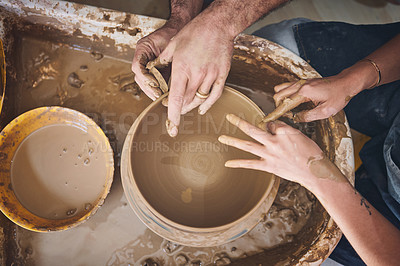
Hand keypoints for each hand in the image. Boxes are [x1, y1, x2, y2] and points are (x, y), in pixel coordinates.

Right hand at [131, 26, 178, 100]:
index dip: (145, 77)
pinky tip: (161, 94)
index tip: (155, 84)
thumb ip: (164, 59)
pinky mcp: (152, 68)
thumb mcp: (169, 45)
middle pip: (138, 76)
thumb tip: (164, 77)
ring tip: (159, 97)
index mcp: (142, 48)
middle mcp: (141, 56)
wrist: (179, 28)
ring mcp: (145, 63)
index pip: (137, 66)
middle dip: (148, 87)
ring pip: (142, 80)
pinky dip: (155, 88)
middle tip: (157, 95)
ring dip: (150, 90)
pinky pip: (150, 80)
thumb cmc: (174, 34)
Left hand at [158, 17, 233, 136]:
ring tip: (184, 108)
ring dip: (190, 107)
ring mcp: (211, 76)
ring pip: (200, 100)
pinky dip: (208, 104)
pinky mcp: (222, 74)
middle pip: (186, 101)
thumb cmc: (194, 32)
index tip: (171, 127)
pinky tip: (202, 109)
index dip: (173, 115)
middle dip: (178, 109)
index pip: (175, 98)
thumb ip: (164, 61)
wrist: (218, 24)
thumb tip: (155, 70)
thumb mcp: (173, 44)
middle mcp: (197, 75)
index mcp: (182, 68)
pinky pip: (215, 95)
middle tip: (173, 109)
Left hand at [218, 114, 324, 189]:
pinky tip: (227, 163)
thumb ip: (283, 130)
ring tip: (221, 138)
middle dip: (239, 122)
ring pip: (248, 145)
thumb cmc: (311, 153)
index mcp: (283, 132)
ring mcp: (270, 155)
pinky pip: (250, 164)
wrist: (315, 171)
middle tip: (228, 116)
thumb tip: (271, 128)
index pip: (270, 124)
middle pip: (253, 130)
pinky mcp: (268, 166)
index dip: (271, 127)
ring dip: (233, 141)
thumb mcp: (299, 135)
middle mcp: (274, 142)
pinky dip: (238, 164)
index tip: (274, 131)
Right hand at [273, 75, 357, 121]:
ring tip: (287, 109)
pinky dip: (285, 94)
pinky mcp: (304, 82)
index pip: (285, 104)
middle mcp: (300, 85)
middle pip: (278, 94)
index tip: (268, 118)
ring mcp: (301, 82)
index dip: (276, 113)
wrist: (347, 82)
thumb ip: (308, 116)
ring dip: (281, 99)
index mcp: (304, 92)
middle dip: (277, 106)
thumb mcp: (325, 111)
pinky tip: (293, 101)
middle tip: (283, 115)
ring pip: (281, 88)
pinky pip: (288, 86)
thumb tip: (295, 118)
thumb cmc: (340, 96)